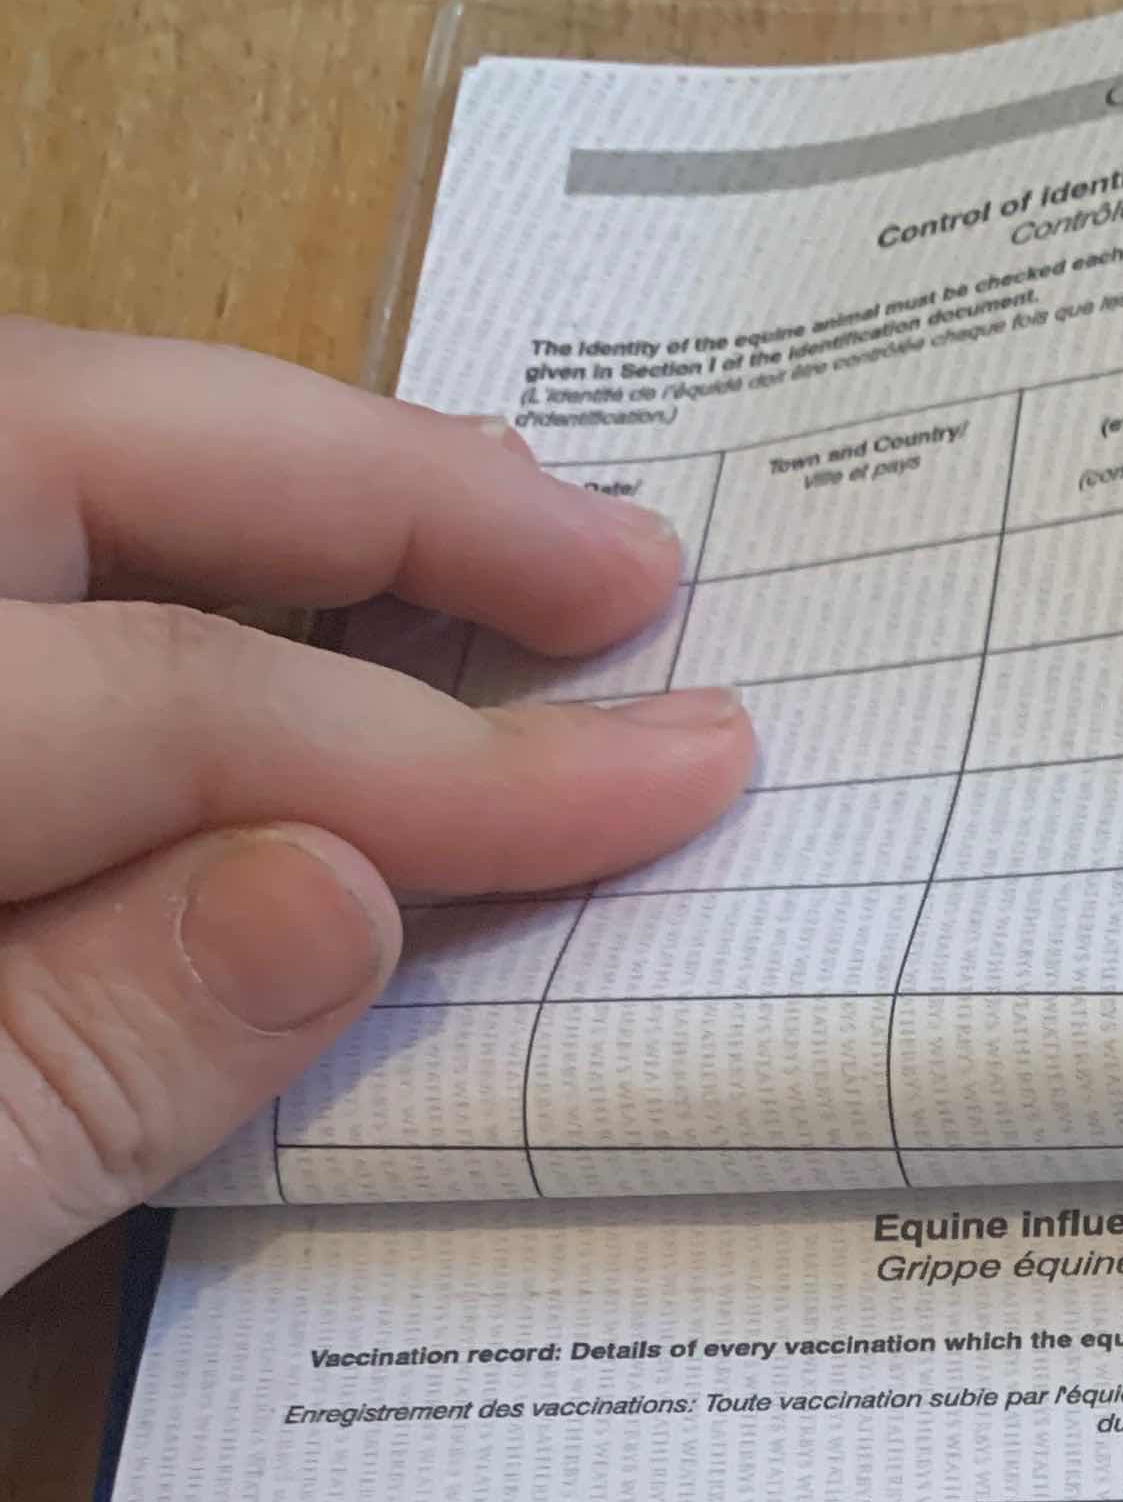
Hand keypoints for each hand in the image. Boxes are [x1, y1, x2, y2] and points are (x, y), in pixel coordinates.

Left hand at [0, 321, 755, 1285]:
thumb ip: (87, 1052)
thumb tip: (343, 889)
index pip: (170, 699)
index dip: (440, 748)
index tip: (679, 780)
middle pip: (74, 448)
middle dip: (374, 486)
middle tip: (630, 566)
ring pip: (26, 461)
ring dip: (269, 490)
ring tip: (505, 542)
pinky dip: (153, 556)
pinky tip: (304, 615)